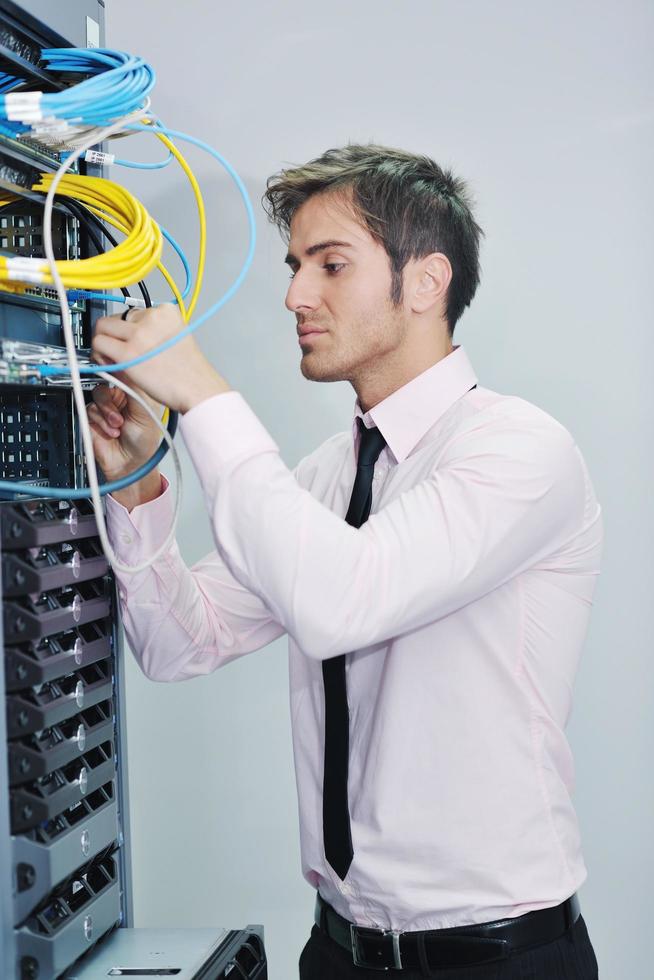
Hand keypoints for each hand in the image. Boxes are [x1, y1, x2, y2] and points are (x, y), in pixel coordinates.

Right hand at [87, 375, 163, 483]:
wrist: (131, 464)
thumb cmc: (144, 442)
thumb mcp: (145, 410)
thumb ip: (134, 387)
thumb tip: (126, 365)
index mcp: (133, 392)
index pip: (122, 372)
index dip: (117, 370)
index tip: (115, 369)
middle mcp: (118, 397)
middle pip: (105, 380)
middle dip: (112, 399)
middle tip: (120, 414)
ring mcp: (104, 407)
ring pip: (96, 395)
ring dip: (107, 412)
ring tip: (118, 426)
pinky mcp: (92, 418)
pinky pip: (89, 409)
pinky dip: (101, 421)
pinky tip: (111, 432)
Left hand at [91, 303, 230, 412]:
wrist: (198, 389)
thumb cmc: (190, 371)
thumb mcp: (177, 337)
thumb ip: (155, 330)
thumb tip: (128, 333)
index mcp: (166, 310)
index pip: (134, 311)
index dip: (130, 329)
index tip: (132, 342)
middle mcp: (151, 317)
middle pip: (116, 317)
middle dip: (114, 334)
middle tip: (118, 350)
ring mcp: (139, 334)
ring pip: (102, 327)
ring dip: (102, 343)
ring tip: (111, 358)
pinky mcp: (128, 353)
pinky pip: (99, 344)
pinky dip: (98, 355)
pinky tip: (108, 365)